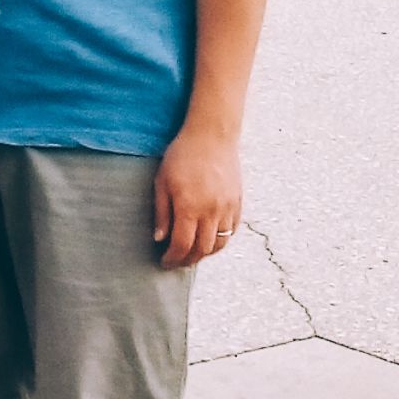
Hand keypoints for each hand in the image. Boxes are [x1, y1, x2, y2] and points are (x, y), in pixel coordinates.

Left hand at [153, 125, 242, 267]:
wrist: (211, 137)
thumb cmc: (181, 156)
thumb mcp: (161, 182)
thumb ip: (161, 213)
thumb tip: (160, 239)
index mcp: (189, 207)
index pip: (182, 245)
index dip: (173, 258)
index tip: (165, 262)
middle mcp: (211, 211)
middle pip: (202, 249)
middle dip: (188, 260)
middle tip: (177, 262)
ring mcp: (227, 208)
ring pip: (220, 243)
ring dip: (205, 253)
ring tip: (192, 254)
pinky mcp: (238, 202)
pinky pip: (232, 230)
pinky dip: (220, 240)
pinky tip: (209, 240)